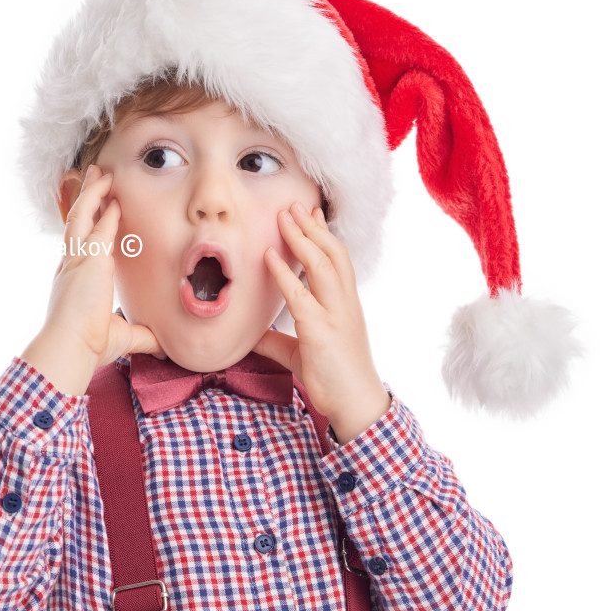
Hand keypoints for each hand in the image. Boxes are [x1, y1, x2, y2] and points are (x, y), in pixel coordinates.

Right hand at [21, 164, 163, 394]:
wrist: (70, 346)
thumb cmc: (89, 345)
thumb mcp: (122, 337)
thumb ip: (142, 336)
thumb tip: (163, 344)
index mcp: (74, 281)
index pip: (82, 246)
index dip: (90, 228)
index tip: (100, 212)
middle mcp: (71, 266)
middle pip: (77, 223)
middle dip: (86, 200)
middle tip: (94, 180)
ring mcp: (76, 259)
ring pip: (80, 215)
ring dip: (91, 193)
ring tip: (99, 173)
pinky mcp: (86, 257)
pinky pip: (93, 222)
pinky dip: (100, 203)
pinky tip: (109, 189)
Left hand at [252, 202, 389, 443]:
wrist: (356, 406)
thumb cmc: (333, 379)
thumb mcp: (302, 353)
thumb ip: (280, 341)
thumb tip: (254, 333)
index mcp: (345, 305)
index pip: (338, 260)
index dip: (325, 234)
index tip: (313, 213)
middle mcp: (344, 304)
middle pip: (332, 253)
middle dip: (313, 226)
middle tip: (295, 204)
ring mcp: (335, 316)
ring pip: (322, 265)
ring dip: (301, 238)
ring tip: (285, 216)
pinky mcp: (320, 332)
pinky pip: (300, 295)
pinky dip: (284, 273)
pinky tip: (269, 257)